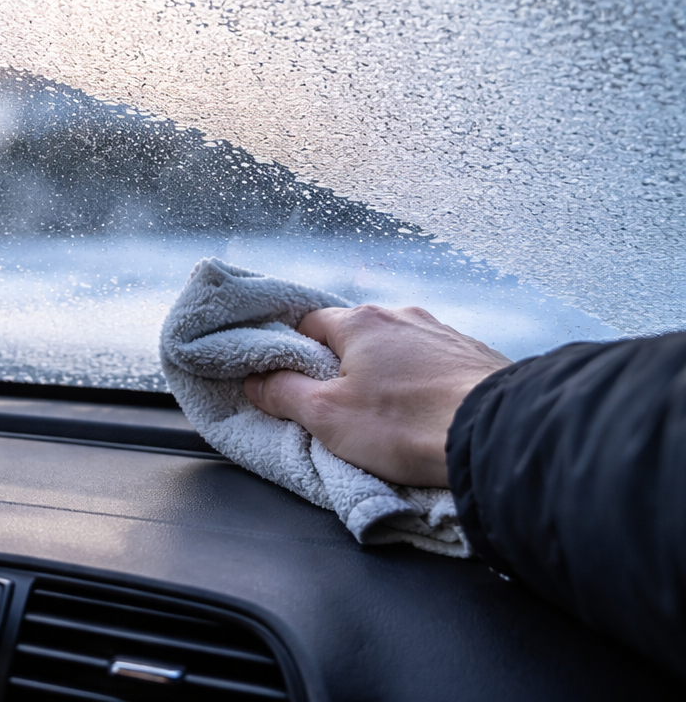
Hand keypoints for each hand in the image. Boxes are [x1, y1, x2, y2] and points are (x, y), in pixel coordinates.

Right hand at [242, 305, 509, 486]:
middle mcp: (402, 316)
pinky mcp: (477, 357)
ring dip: (387, 376)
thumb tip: (256, 380)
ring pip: (397, 350)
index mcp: (360, 322)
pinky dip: (424, 384)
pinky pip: (434, 365)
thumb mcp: (327, 417)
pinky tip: (427, 414)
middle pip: (354, 337)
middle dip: (342, 368)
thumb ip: (283, 394)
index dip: (293, 354)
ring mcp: (444, 333)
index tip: (292, 384)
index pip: (307, 324)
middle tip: (340, 409)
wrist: (498, 436)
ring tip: (390, 418)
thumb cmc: (408, 424)